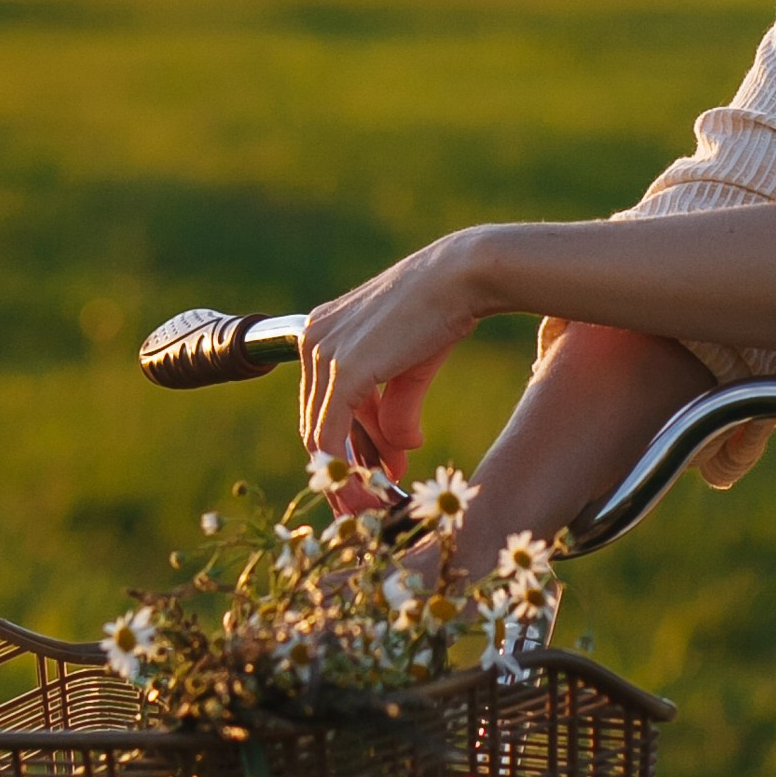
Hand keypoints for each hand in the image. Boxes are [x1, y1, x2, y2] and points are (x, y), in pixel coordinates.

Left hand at [299, 231, 495, 479]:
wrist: (462, 278)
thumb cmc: (441, 311)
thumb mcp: (409, 367)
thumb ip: (394, 409)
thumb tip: (401, 451)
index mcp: (322, 331)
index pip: (322, 402)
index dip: (346, 445)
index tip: (372, 474)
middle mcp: (313, 339)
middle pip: (319, 422)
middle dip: (350, 465)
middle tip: (376, 495)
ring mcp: (323, 355)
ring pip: (323, 436)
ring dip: (352, 475)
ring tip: (382, 498)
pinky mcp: (342, 372)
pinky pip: (332, 438)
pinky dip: (349, 471)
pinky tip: (375, 489)